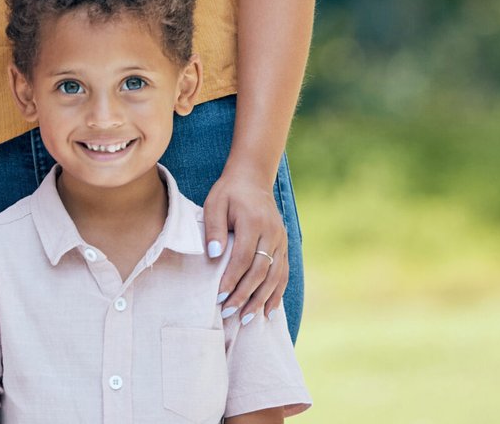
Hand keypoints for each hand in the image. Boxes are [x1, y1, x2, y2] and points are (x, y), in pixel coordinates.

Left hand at [204, 170, 287, 324]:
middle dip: (245, 295)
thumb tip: (214, 255)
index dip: (232, 279)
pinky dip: (277, 293)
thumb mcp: (215, 203)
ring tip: (249, 319)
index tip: (220, 296)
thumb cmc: (229, 193)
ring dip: (262, 300)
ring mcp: (281, 240)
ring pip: (275, 276)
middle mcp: (272, 233)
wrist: (252, 179)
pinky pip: (283, 273)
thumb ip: (214, 228)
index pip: (244, 258)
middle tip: (230, 313)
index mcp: (254, 222)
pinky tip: (269, 310)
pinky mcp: (285, 245)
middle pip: (261, 271)